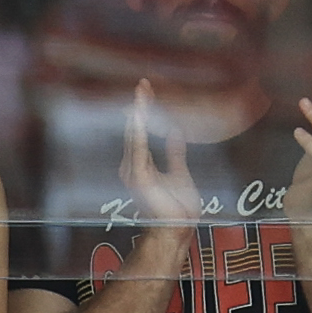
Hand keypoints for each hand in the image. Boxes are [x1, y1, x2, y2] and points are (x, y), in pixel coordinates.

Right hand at [119, 79, 200, 226]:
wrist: (177, 229)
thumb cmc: (179, 208)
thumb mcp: (179, 173)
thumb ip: (174, 153)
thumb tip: (175, 132)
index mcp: (140, 165)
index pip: (141, 132)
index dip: (144, 111)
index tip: (146, 91)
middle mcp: (132, 166)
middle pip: (134, 129)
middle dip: (139, 106)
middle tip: (143, 83)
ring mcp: (133, 171)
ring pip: (134, 135)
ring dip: (138, 113)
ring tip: (141, 94)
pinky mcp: (139, 177)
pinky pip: (138, 149)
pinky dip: (138, 131)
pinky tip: (139, 116)